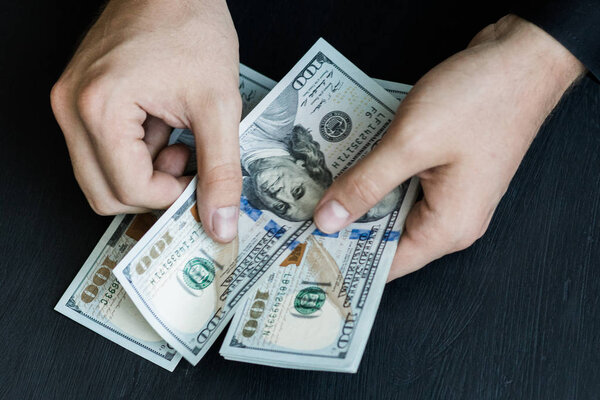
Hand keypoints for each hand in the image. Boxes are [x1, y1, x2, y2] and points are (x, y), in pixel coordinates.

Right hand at [51, 0, 241, 241]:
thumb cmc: (190, 26)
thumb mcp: (218, 105)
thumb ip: (221, 171)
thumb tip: (221, 222)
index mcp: (99, 109)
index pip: (128, 190)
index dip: (171, 196)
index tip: (197, 182)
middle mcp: (72, 109)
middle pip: (104, 194)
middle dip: (153, 190)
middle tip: (187, 167)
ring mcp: (71, 104)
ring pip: (102, 177)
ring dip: (145, 171)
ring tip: (177, 139)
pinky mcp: (80, 100)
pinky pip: (102, 152)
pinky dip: (136, 153)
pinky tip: (163, 127)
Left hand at [313, 15, 584, 280]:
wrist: (522, 57)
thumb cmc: (481, 99)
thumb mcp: (411, 144)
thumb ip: (366, 185)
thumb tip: (329, 220)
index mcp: (448, 228)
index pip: (386, 264)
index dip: (345, 259)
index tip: (308, 251)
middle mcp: (451, 219)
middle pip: (386, 236)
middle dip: (346, 225)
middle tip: (302, 215)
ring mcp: (450, 194)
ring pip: (392, 207)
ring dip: (360, 196)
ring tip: (318, 188)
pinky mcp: (445, 170)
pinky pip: (403, 183)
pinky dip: (377, 175)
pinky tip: (351, 163)